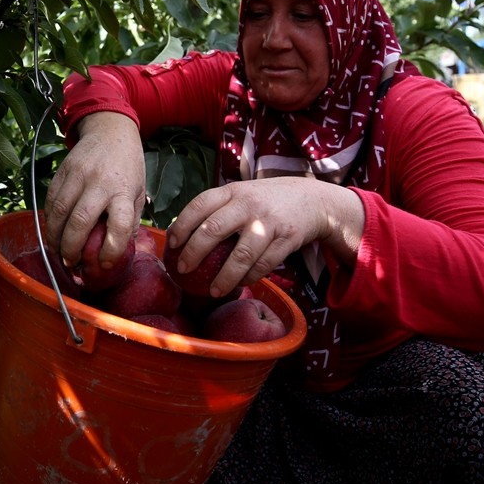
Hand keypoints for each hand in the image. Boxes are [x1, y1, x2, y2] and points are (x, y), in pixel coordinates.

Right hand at [45, 112, 144, 266]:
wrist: (110, 130)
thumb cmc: (128, 165)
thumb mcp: (138, 191)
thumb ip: (129, 219)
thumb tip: (117, 249)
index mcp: (123, 190)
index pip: (119, 225)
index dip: (111, 249)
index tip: (105, 264)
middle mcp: (100, 182)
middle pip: (81, 221)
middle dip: (72, 248)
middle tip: (71, 263)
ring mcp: (78, 175)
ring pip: (59, 212)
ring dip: (55, 237)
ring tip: (57, 252)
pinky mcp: (63, 170)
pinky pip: (50, 200)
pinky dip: (49, 219)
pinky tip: (53, 231)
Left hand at [165, 177, 363, 296]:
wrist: (312, 199)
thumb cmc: (264, 202)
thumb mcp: (241, 194)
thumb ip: (216, 209)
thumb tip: (177, 234)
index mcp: (232, 191)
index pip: (199, 205)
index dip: (181, 225)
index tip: (171, 244)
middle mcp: (248, 204)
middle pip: (214, 229)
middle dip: (194, 252)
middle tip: (182, 269)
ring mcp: (269, 221)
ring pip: (242, 254)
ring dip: (224, 277)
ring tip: (212, 291)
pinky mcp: (287, 238)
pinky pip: (264, 265)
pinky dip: (249, 278)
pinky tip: (239, 285)